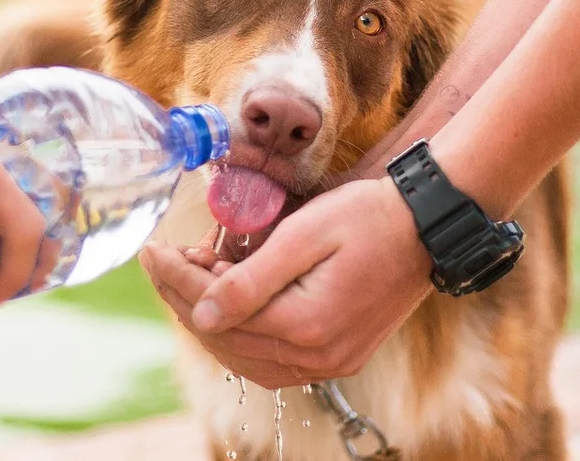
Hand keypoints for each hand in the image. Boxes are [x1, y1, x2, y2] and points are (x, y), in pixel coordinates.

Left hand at [139, 177, 431, 389]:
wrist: (428, 226)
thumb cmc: (369, 217)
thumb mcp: (305, 234)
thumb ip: (250, 279)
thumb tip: (200, 313)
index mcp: (306, 325)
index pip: (217, 312)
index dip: (177, 280)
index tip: (152, 250)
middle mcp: (318, 356)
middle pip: (226, 339)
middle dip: (186, 298)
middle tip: (167, 258)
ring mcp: (331, 363)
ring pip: (245, 357)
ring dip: (211, 320)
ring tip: (194, 276)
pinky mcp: (339, 357)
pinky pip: (273, 361)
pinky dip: (242, 336)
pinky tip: (229, 305)